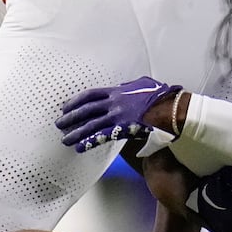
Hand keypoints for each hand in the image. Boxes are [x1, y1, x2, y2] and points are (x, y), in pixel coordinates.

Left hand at [57, 77, 181, 154]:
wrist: (172, 109)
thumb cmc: (162, 96)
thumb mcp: (143, 84)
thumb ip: (130, 86)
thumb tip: (124, 87)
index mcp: (118, 91)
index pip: (90, 95)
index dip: (75, 101)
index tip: (65, 106)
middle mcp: (114, 103)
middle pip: (86, 110)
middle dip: (71, 117)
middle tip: (59, 124)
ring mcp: (117, 117)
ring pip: (91, 125)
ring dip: (76, 133)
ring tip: (65, 139)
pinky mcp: (123, 129)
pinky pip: (102, 136)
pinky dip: (89, 142)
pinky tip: (80, 147)